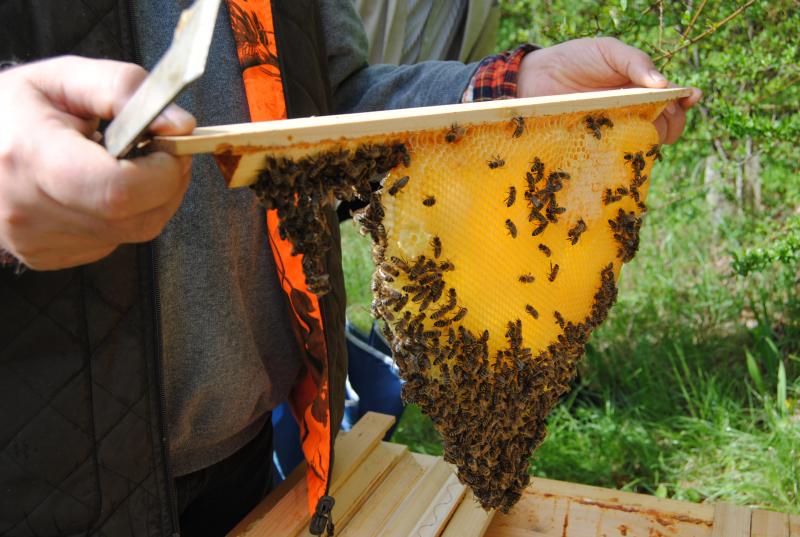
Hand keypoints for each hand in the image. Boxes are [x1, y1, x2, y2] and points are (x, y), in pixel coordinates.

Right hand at [0, 56, 195, 269]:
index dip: (163, 171)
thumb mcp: (64, 78)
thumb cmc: (13, 110)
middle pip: (138, 219)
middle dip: (168, 184)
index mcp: (31, 157)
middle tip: (160, 152)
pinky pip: (113, 242)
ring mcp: (37, 241)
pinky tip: (99, 189)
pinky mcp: (46, 257)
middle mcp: (29, 210)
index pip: (120, 189)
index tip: (169, 146)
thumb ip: (125, 91)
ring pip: (134, 233)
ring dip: (150, 200)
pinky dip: (123, 216)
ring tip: (127, 164)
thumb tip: (179, 125)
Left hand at [517, 37, 701, 143]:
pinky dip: (624, 154)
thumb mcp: (609, 51)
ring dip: (652, 139)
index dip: (685, 101)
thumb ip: (636, 62)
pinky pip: (614, 154)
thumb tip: (664, 84)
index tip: (690, 98)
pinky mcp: (594, 144)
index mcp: (641, 88)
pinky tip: (626, 147)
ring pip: (643, 142)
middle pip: (665, 124)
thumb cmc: (575, 59)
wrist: (536, 76)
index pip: (673, 99)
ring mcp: (614, 130)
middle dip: (674, 122)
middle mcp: (632, 111)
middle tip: (666, 116)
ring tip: (646, 128)